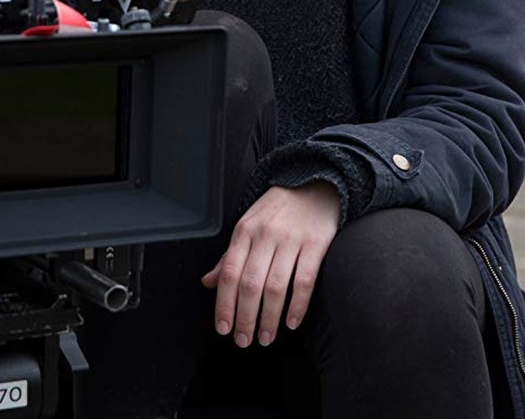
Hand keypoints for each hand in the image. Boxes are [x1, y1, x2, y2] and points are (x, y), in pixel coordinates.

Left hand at [202, 182, 340, 346]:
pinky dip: (298, 305)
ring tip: (266, 336)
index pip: (228, 274)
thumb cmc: (279, 209)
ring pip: (276, 287)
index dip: (224, 305)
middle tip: (244, 340)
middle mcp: (266, 235)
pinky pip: (305, 280)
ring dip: (269, 318)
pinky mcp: (316, 243)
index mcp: (244, 231)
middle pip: (250, 284)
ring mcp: (292, 239)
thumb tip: (208, 282)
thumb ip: (229, 256)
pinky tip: (292, 321)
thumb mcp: (248, 225)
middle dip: (245, 318)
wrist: (315, 184)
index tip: (224, 328)